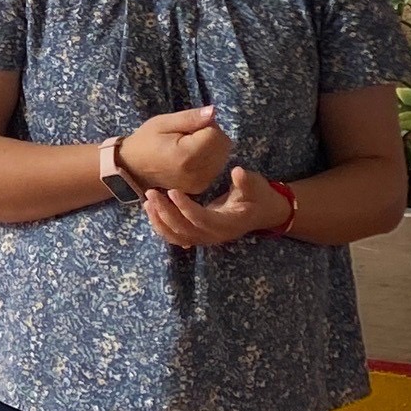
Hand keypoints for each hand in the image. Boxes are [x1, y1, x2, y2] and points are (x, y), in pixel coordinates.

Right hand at [118, 105, 230, 194]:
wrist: (133, 168)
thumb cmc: (146, 141)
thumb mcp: (163, 123)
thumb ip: (190, 117)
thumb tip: (214, 111)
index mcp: (186, 155)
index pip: (216, 134)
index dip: (206, 125)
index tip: (189, 127)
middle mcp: (197, 173)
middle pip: (223, 146)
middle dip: (212, 136)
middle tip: (189, 136)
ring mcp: (200, 183)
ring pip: (223, 157)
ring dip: (212, 148)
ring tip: (190, 147)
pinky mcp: (201, 188)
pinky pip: (217, 167)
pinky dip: (209, 159)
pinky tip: (193, 158)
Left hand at [145, 167, 284, 247]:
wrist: (263, 211)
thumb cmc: (258, 196)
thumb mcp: (256, 186)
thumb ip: (245, 181)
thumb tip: (237, 171)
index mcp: (227, 224)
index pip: (202, 219)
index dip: (186, 207)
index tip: (172, 191)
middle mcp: (214, 235)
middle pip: (185, 230)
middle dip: (165, 213)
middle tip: (151, 193)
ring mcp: (205, 238)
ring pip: (177, 236)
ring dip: (160, 221)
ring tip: (147, 202)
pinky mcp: (198, 235)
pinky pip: (176, 237)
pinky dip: (161, 227)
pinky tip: (151, 211)